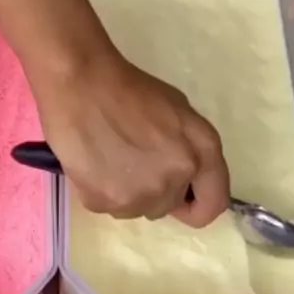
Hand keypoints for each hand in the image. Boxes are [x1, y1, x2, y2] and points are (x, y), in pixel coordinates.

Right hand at [33, 50, 228, 226]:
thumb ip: (189, 149)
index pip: (213, 204)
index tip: (180, 198)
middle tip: (131, 162)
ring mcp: (141, 194)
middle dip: (153, 191)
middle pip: (167, 206)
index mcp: (202, 152)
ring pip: (136, 210)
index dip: (195, 204)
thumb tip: (183, 179)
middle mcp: (176, 177)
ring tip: (109, 160)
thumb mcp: (180, 113)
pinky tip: (92, 163)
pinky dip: (99, 191)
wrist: (80, 82)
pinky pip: (107, 207)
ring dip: (126, 193)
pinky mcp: (105, 201)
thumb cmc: (130, 90)